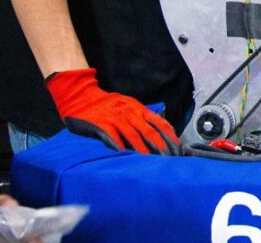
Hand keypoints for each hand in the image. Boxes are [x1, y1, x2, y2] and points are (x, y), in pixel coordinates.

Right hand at [45, 68, 179, 154]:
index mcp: (138, 109)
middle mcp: (130, 113)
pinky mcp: (101, 125)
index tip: (178, 149)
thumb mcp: (129, 105)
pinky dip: (120, 148)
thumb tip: (160, 130)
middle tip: (169, 159)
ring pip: (133, 136)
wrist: (82, 97)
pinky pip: (113, 138)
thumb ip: (142, 117)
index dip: (170, 136)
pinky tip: (125, 157)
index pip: (159, 123)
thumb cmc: (107, 105)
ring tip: (151, 163)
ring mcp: (116, 119)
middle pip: (149, 131)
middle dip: (161, 146)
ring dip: (143, 150)